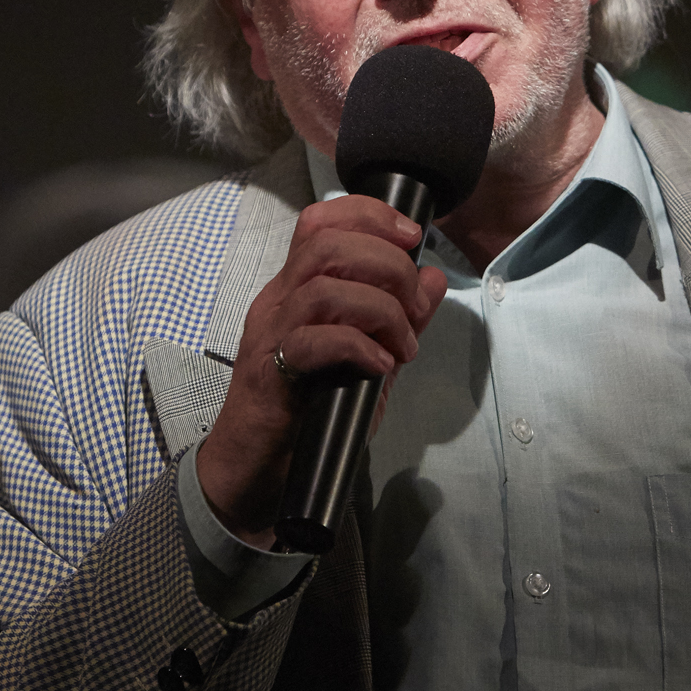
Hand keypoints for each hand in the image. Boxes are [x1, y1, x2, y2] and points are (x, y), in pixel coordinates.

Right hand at [194, 196, 446, 547]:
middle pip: (327, 244)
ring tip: (402, 346)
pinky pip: (315, 340)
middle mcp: (278, 302)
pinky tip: (379, 367)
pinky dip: (358, 346)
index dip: (369, 215)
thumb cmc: (309, 416)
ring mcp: (270, 335)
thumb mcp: (367, 359)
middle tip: (414, 307)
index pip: (321, 221)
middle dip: (387, 264)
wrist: (257, 474)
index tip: (411, 236)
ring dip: (381, 310)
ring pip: (324, 288)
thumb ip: (399, 318)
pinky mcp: (269, 373)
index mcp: (296, 290)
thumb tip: (433, 279)